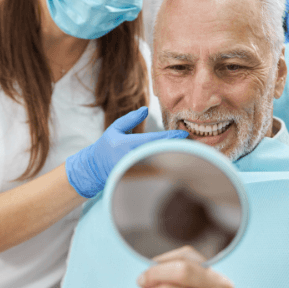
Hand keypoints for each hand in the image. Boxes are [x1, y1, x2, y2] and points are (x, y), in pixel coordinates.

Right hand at [66, 107, 187, 197]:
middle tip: (193, 143)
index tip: (184, 134)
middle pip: (161, 152)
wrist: (95, 168)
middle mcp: (134, 158)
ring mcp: (136, 170)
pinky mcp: (138, 178)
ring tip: (189, 151)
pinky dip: (167, 165)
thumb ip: (130, 118)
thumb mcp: (115, 128)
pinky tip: (177, 161)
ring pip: (159, 163)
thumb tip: (146, 109)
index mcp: (128, 144)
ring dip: (174, 157)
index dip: (171, 137)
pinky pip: (155, 170)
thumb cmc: (106, 146)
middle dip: (177, 148)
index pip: (154, 140)